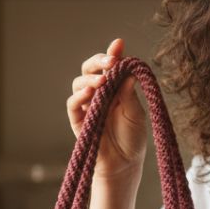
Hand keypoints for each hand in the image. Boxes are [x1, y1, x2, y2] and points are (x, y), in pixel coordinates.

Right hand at [66, 38, 147, 181]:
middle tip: (110, 62)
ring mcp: (87, 105)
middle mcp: (99, 93)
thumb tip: (128, 70)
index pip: (111, 67)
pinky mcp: (77, 120)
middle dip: (99, 62)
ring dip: (89, 78)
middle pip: (90, 69)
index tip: (118, 44)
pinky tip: (89, 92)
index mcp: (115, 88)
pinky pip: (73, 103)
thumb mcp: (136, 113)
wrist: (123, 165)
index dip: (113, 54)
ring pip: (79, 82)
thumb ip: (129, 93)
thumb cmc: (132, 139)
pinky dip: (79, 95)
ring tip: (101, 81)